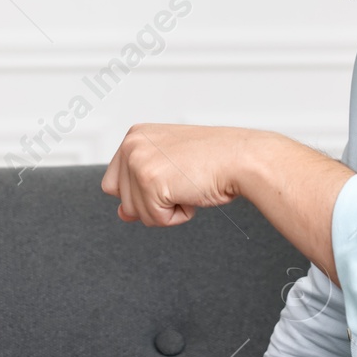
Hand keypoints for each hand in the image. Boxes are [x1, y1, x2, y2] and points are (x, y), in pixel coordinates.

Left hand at [101, 124, 256, 225]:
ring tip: (188, 184)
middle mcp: (131, 145)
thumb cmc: (214, 159)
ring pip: (138, 214)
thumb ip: (140, 186)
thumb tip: (122, 214)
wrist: (241, 158)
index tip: (169, 180)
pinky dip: (178, 215)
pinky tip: (192, 191)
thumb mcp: (169, 166)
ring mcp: (138, 162)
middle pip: (124, 201)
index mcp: (134, 136)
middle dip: (154, 202)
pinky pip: (156, 220)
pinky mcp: (150, 182)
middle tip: (182, 180)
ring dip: (167, 209)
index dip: (141, 193)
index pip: (114, 183)